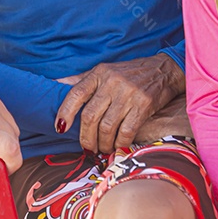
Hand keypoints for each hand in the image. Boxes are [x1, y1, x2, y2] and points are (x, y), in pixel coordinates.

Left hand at [55, 53, 183, 153]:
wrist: (163, 70)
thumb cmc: (128, 73)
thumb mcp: (103, 71)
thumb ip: (80, 80)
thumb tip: (55, 84)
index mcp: (99, 73)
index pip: (76, 93)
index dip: (65, 112)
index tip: (60, 128)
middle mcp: (112, 82)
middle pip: (90, 116)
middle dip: (85, 137)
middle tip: (87, 148)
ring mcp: (128, 93)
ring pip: (106, 126)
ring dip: (102, 143)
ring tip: (102, 148)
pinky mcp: (143, 105)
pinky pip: (126, 131)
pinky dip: (120, 143)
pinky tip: (117, 146)